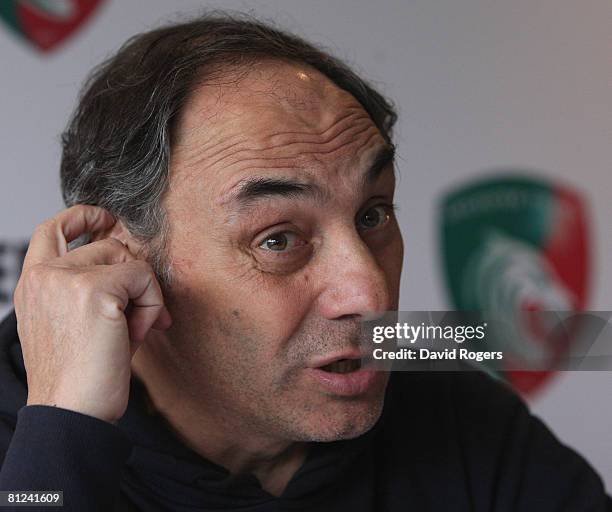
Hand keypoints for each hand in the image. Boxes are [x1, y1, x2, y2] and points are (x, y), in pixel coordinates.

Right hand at [13, 205, 171, 423]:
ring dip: (144, 296)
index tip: (107, 218)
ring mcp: (67, 278)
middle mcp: (44, 274)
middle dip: (133, 280)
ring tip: (132, 332)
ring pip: (131, 261)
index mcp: (33, 283)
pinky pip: (145, 278)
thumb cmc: (80, 374)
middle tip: (137, 321)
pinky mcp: (94, 289)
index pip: (53, 229)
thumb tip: (137, 265)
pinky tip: (137, 334)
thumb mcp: (76, 322)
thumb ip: (94, 286)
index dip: (83, 215)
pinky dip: (152, 306)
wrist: (72, 412)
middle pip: (110, 246)